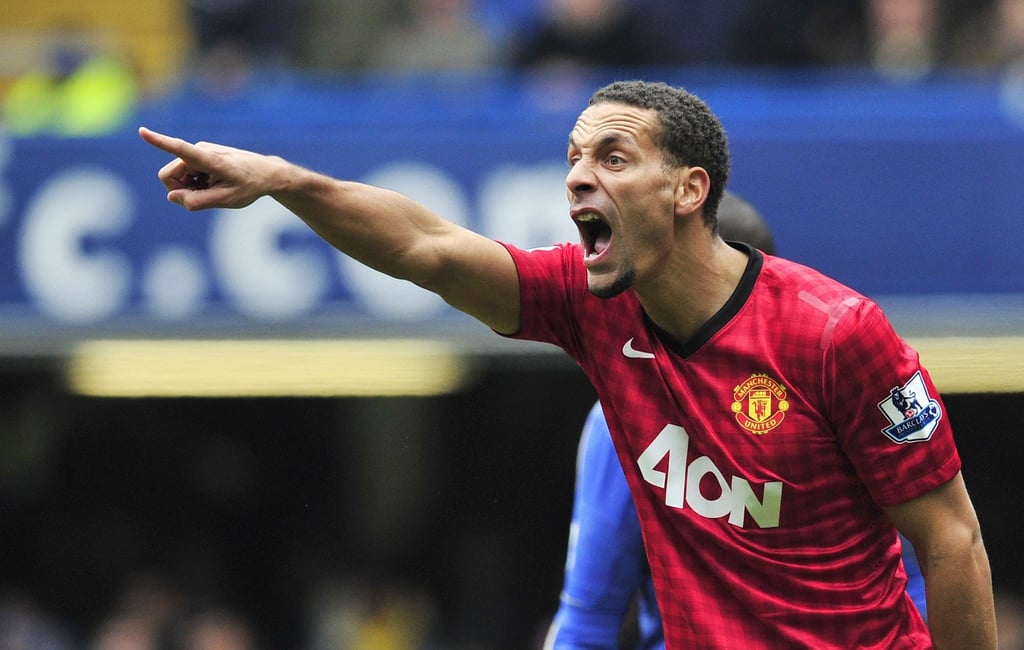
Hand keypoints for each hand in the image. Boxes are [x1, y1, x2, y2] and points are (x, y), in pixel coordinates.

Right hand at [138, 127, 274, 210]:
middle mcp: (200, 150)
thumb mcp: (226, 200)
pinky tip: (213, 183)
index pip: (180, 149)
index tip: (142, 131)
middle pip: (169, 176)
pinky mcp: (200, 155)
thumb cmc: (249, 186)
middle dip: (179, 190)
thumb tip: (172, 197)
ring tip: (214, 188)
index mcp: (209, 159)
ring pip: (176, 177)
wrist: (266, 173)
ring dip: (190, 187)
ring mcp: (199, 152)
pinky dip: (195, 183)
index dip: (160, 141)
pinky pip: (185, 174)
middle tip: (205, 196)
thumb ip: (198, 202)